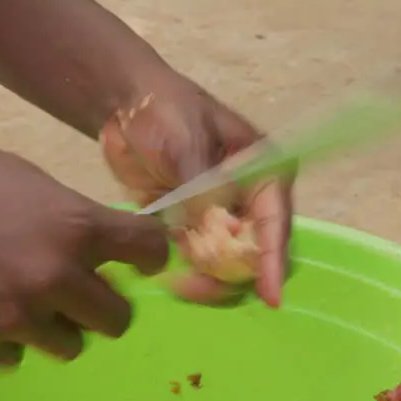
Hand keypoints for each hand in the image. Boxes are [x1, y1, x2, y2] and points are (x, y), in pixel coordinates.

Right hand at [0, 133, 169, 364]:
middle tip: (77, 291)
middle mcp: (54, 279)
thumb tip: (106, 249)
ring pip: (68, 345)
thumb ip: (74, 219)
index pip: (150, 253)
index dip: (147, 256)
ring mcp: (13, 317)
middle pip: (117, 319)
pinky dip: (3, 340)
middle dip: (102, 305)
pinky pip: (13, 357)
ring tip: (17, 297)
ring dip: (54, 326)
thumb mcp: (30, 182)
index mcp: (75, 227)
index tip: (135, 261)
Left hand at [99, 75, 293, 306]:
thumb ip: (203, 186)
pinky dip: (186, 273)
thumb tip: (216, 229)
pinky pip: (195, 260)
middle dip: (234, 276)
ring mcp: (218, 216)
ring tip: (179, 284)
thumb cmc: (165, 110)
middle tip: (201, 289)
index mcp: (264, 170)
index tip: (271, 297)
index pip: (275, 222)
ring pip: (225, 263)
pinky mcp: (189, 226)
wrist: (124, 104)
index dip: (273, 261)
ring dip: (207, 280)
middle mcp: (248, 199)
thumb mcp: (187, 142)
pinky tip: (170, 279)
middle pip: (253, 251)